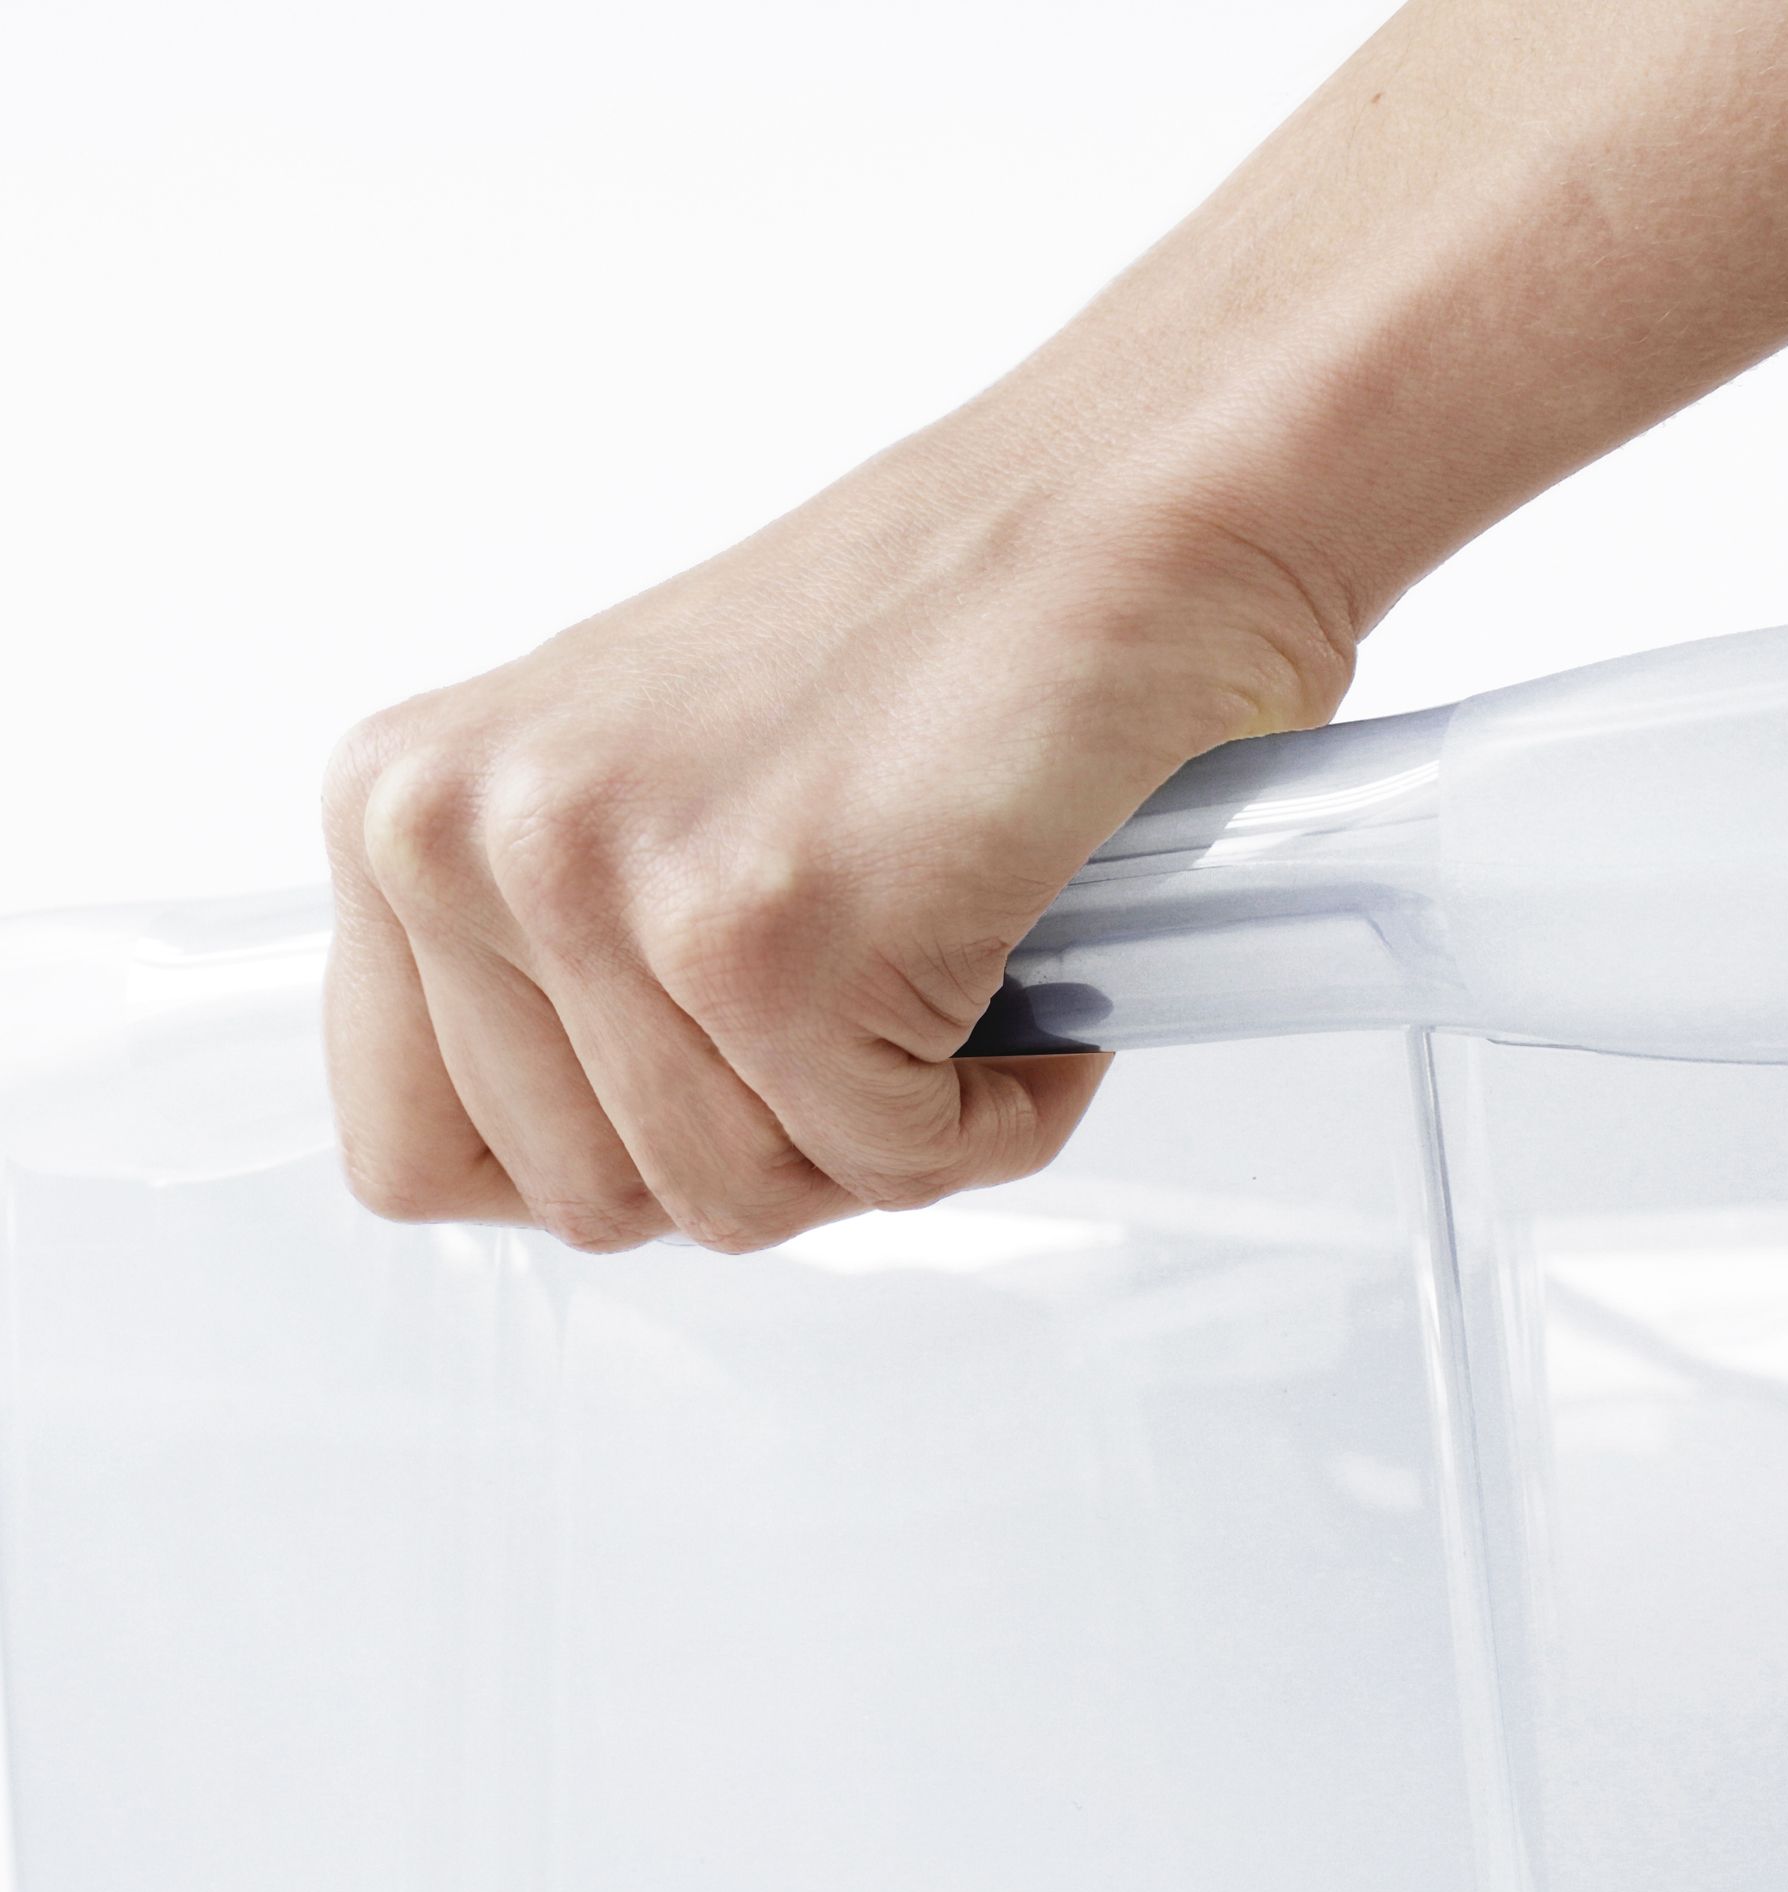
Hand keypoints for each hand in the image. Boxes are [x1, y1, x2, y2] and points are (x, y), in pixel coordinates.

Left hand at [321, 399, 1354, 1252]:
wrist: (1115, 522)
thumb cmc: (919, 650)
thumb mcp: (636, 801)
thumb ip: (545, 971)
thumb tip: (564, 1159)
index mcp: (404, 808)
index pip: (408, 1152)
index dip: (598, 1159)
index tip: (712, 1088)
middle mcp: (464, 837)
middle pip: (587, 1204)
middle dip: (766, 1149)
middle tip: (868, 1017)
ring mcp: (609, 886)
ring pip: (740, 1202)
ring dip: (886, 1131)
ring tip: (948, 977)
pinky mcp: (771, 938)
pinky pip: (888, 1164)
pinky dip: (995, 1113)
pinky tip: (1023, 984)